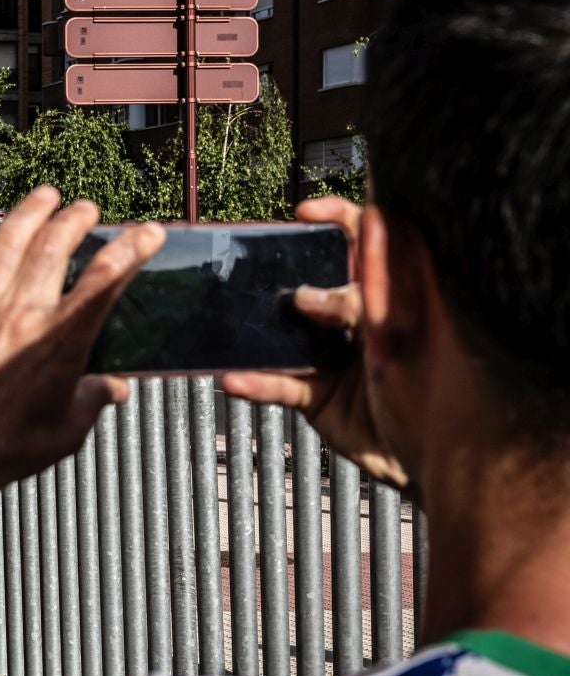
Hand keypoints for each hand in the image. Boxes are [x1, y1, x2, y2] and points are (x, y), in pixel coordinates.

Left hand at [0, 172, 163, 507]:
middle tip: (87, 212)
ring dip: (30, 212)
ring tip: (46, 198)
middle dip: (76, 220)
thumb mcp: (70, 429)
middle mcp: (21, 315)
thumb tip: (114, 388)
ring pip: (8, 242)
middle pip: (54, 247)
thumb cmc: (10, 451)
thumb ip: (94, 399)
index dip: (133, 248)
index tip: (150, 233)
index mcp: (61, 342)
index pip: (106, 279)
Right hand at [220, 197, 407, 489]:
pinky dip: (257, 384)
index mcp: (388, 298)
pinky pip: (279, 385)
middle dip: (297, 277)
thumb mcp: (413, 337)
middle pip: (317, 278)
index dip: (337, 218)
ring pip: (288, 333)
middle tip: (294, 297)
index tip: (306, 214)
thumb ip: (387, 296)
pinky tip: (234, 381)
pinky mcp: (314, 396)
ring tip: (252, 331)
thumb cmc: (439, 398)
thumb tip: (362, 251)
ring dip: (265, 332)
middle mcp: (355, 321)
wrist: (430, 461)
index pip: (365, 241)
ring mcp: (330, 357)